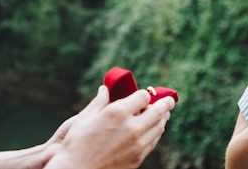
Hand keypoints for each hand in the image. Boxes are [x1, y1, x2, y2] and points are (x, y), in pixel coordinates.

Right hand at [48, 85, 174, 168]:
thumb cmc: (77, 143)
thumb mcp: (85, 117)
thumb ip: (99, 101)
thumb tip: (105, 88)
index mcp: (118, 112)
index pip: (143, 97)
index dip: (145, 94)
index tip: (145, 94)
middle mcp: (131, 127)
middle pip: (157, 111)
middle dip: (166, 104)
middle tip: (170, 100)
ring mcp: (137, 144)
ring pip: (159, 127)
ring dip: (163, 119)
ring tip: (164, 114)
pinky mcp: (138, 158)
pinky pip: (153, 141)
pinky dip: (156, 133)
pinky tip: (154, 130)